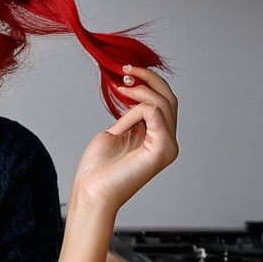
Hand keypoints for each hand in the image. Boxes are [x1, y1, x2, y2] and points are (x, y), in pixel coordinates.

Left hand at [71, 65, 177, 210]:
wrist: (92, 191)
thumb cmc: (99, 168)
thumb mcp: (115, 132)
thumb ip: (128, 115)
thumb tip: (132, 92)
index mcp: (158, 138)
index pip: (164, 102)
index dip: (148, 82)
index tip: (125, 72)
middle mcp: (168, 142)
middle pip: (170, 98)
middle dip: (149, 79)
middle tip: (125, 71)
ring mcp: (168, 146)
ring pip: (164, 103)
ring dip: (139, 91)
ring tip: (120, 89)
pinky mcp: (163, 149)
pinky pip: (153, 113)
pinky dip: (133, 110)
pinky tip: (119, 123)